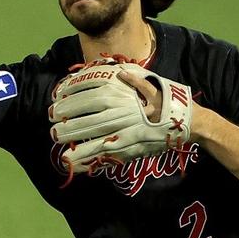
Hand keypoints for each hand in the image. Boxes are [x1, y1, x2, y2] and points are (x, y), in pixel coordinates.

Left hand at [49, 59, 192, 170]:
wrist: (187, 121)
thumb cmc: (164, 98)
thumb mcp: (148, 80)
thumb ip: (130, 76)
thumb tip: (116, 71)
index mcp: (123, 95)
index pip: (89, 95)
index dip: (70, 98)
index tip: (56, 100)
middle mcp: (122, 114)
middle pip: (89, 119)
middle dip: (68, 124)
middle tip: (52, 127)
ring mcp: (127, 133)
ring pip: (96, 141)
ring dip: (77, 147)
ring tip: (60, 151)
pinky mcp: (132, 148)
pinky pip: (108, 156)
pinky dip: (92, 162)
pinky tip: (77, 166)